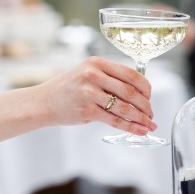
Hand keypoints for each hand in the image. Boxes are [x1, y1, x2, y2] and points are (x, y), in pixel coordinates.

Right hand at [37, 57, 156, 135]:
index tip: (150, 97)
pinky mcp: (87, 110)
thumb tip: (138, 93)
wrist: (42, 101)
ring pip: (124, 107)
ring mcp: (89, 93)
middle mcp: (93, 75)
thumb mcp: (87, 74)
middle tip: (151, 114)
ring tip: (148, 125)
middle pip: (131, 91)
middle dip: (146, 106)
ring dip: (141, 118)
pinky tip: (139, 130)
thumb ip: (109, 78)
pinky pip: (114, 120)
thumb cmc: (68, 89)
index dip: (146, 87)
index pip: (131, 74)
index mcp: (97, 63)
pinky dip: (130, 127)